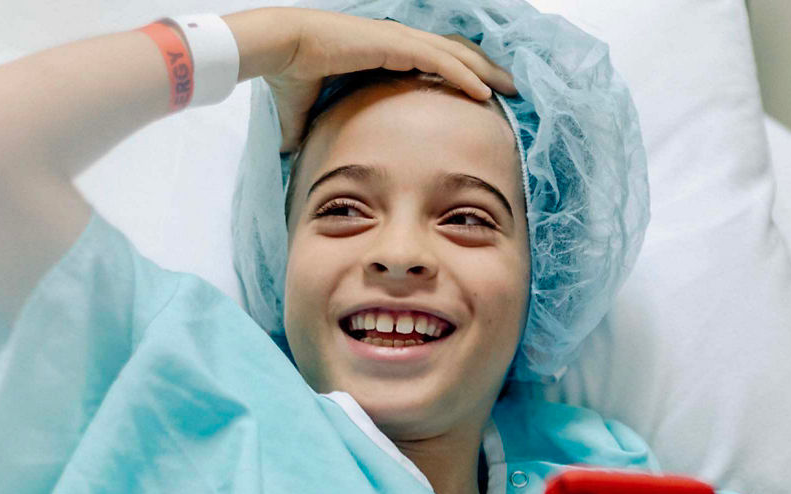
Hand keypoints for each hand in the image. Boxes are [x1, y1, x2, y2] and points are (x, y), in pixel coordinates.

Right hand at [225, 8, 516, 152]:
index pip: (434, 61)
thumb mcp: (306, 111)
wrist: (280, 50)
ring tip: (510, 88)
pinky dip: (464, 76)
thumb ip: (306, 131)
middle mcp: (397, 42)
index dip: (460, 73)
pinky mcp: (396, 44)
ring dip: (485, 72)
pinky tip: (484, 92)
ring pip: (456, 55)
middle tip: (511, 89)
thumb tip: (292, 155)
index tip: (481, 94)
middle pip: (455, 55)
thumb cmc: (291, 74)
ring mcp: (399, 41)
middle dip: (485, 70)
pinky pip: (440, 62)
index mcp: (384, 53)